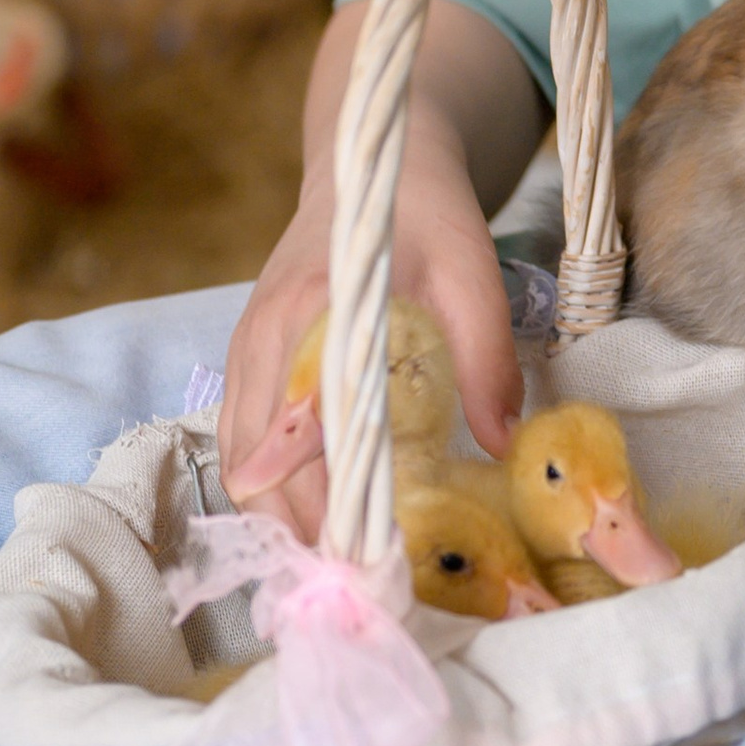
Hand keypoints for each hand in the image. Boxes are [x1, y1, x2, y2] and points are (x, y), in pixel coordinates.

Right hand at [218, 130, 521, 540]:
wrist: (369, 163)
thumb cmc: (425, 213)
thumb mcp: (473, 272)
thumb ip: (486, 358)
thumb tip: (504, 446)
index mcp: (313, 308)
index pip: (298, 420)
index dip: (319, 492)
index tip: (355, 549)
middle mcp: (262, 336)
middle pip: (255, 462)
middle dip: (301, 527)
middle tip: (360, 583)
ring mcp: (246, 350)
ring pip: (241, 462)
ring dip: (283, 517)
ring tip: (344, 566)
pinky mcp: (250, 360)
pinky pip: (243, 443)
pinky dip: (272, 490)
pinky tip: (320, 520)